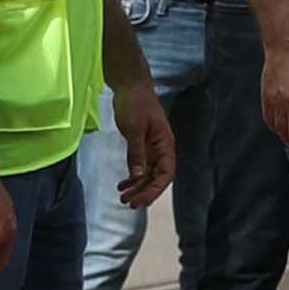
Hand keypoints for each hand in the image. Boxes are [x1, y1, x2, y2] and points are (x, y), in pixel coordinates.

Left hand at [114, 77, 175, 215]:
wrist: (131, 86)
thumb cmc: (136, 103)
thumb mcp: (135, 129)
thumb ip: (137, 153)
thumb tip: (138, 176)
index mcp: (165, 145)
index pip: (165, 174)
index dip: (155, 190)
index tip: (142, 201)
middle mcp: (161, 149)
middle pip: (156, 178)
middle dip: (144, 192)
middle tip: (128, 203)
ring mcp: (151, 148)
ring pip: (147, 174)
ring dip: (137, 187)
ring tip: (123, 197)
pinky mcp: (142, 145)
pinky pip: (139, 166)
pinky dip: (132, 176)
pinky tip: (122, 184)